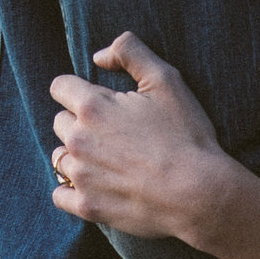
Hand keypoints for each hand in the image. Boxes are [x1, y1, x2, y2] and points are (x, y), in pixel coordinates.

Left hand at [48, 31, 237, 246]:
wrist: (200, 194)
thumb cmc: (185, 135)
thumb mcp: (165, 79)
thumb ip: (129, 51)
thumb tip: (98, 56)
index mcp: (92, 106)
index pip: (60, 87)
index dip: (79, 89)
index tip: (100, 100)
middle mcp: (78, 139)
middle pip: (60, 122)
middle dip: (80, 122)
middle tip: (112, 133)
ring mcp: (81, 175)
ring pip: (60, 157)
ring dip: (77, 155)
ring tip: (107, 160)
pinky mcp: (87, 206)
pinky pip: (59, 194)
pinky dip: (70, 190)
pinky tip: (92, 185)